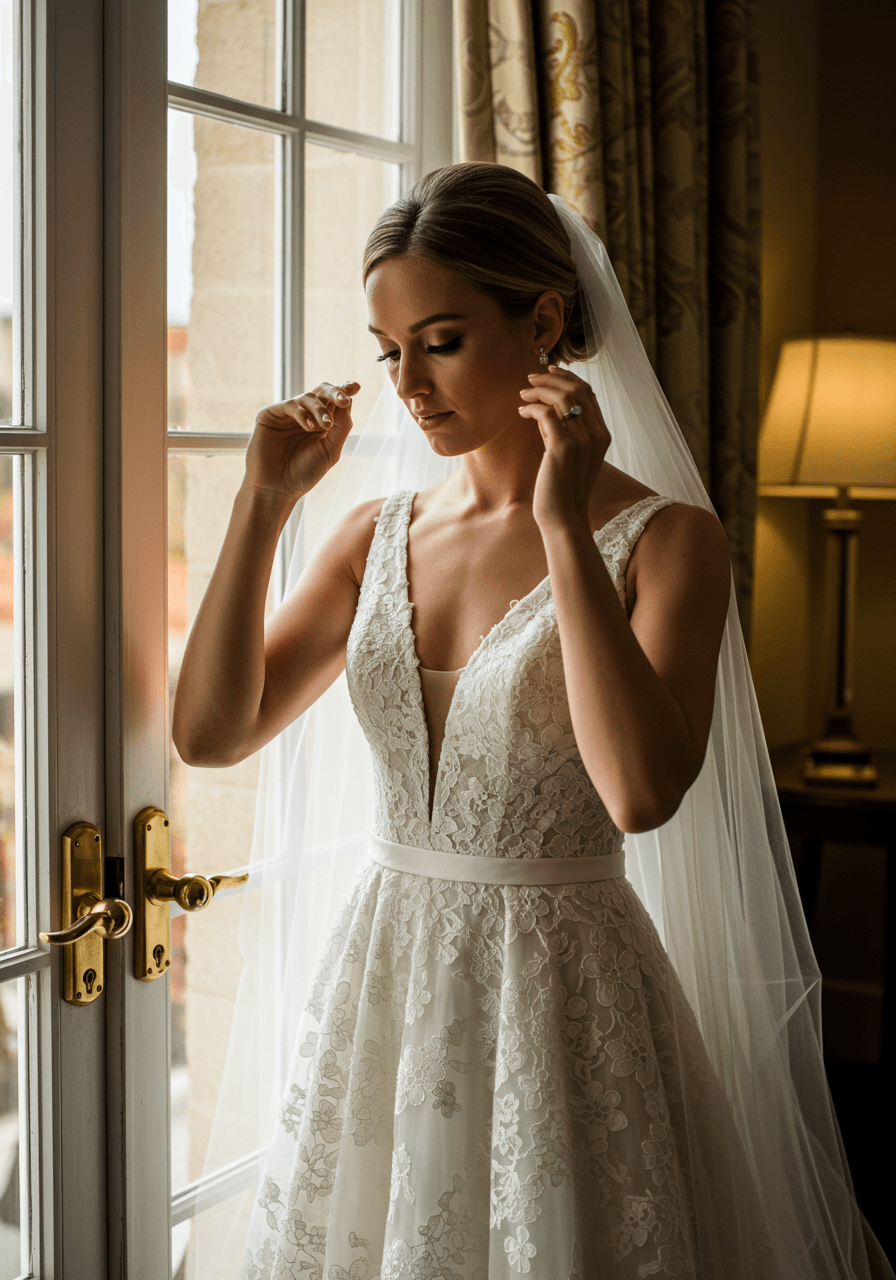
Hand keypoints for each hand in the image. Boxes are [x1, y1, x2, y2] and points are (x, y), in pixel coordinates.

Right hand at [245, 380, 361, 503]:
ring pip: (308, 397)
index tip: (355, 387)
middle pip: (322, 392)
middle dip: (335, 393)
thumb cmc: (304, 473)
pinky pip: (290, 405)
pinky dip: (303, 413)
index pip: (334, 402)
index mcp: (321, 423)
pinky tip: (309, 427)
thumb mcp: (330, 451)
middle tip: (343, 400)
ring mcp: (287, 414)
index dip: (344, 391)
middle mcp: (305, 415)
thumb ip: (341, 426)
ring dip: (320, 409)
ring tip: (325, 425)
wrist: (277, 489)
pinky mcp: (270, 415)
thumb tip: (349, 401)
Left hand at [518, 367, 610, 531]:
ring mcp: (582, 440)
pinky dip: (532, 407)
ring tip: (523, 394)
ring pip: (563, 397)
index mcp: (601, 435)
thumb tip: (545, 409)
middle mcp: (596, 434)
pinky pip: (547, 413)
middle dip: (551, 378)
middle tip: (530, 378)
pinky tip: (521, 411)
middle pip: (577, 389)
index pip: (588, 392)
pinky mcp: (563, 447)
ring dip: (540, 390)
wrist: (563, 517)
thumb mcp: (566, 454)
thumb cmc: (561, 488)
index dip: (568, 377)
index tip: (548, 371)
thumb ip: (562, 431)